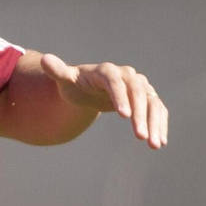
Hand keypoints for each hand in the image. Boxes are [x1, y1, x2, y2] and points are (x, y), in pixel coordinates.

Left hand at [41, 54, 167, 148]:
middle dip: (140, 116)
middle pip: (137, 93)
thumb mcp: (65, 80)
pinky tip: (159, 142)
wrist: (89, 87)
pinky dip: (160, 125)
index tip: (124, 117)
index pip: (115, 82)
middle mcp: (128, 76)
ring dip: (154, 123)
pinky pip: (158, 110)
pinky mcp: (148, 98)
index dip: (120, 98)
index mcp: (107, 71)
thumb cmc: (75, 84)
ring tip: (154, 145)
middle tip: (140, 138)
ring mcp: (140, 86)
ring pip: (152, 103)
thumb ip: (58, 72)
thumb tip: (45, 60)